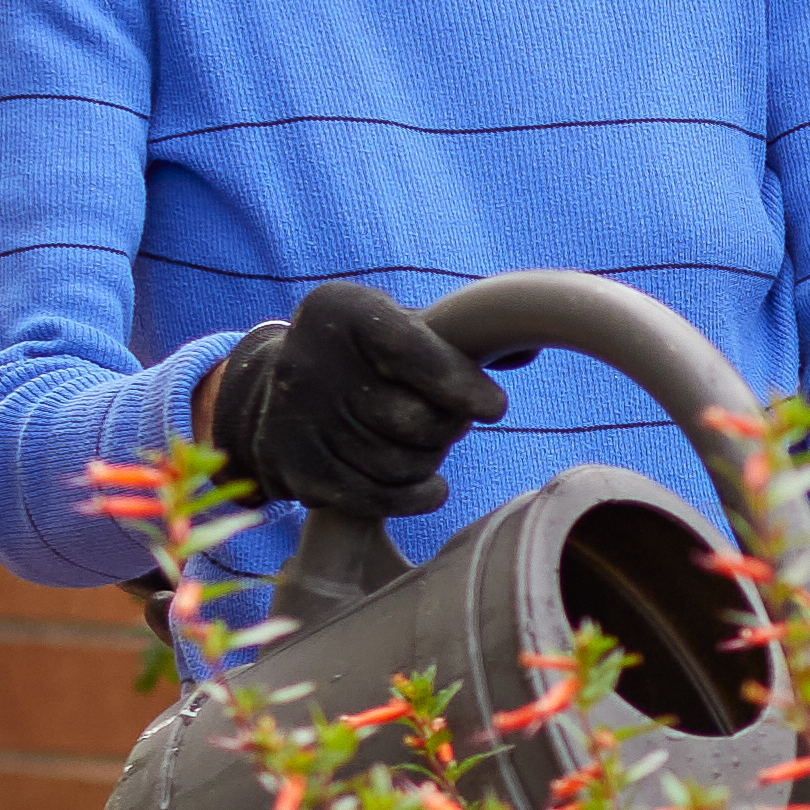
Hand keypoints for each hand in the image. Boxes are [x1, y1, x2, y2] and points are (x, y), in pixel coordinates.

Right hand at [210, 280, 529, 522]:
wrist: (282, 387)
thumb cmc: (371, 351)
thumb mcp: (405, 322)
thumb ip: (465, 333)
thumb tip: (528, 347)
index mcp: (343, 311)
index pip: (412, 352)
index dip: (461, 384)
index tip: (495, 407)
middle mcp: (309, 362)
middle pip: (410, 419)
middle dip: (448, 426)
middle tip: (453, 421)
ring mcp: (295, 420)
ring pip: (396, 464)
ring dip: (430, 461)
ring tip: (430, 444)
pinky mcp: (293, 468)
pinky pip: (373, 498)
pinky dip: (413, 497)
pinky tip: (431, 485)